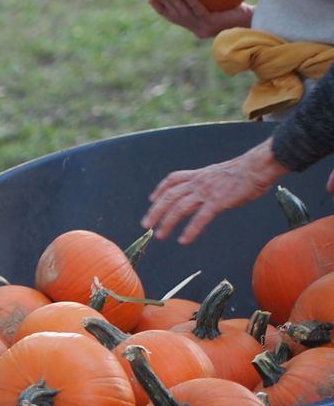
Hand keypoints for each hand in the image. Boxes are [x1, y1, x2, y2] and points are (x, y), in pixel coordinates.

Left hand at [142, 139, 289, 242]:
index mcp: (200, 174)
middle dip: (155, 211)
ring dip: (167, 223)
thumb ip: (211, 182)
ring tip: (160, 235)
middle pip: (169, 196)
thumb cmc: (246, 171)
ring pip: (179, 208)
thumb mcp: (221, 173)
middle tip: (146, 224)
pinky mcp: (218, 201)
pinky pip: (200, 218)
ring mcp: (207, 192)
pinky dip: (190, 230)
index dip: (160, 189)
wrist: (259, 165)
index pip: (173, 179)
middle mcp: (199, 182)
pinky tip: (184, 240)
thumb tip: (210, 192)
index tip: (152, 199)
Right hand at [148, 0, 249, 38]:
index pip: (173, 17)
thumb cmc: (239, 9)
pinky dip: (193, 3)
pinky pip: (200, 11)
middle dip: (162, 4)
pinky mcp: (213, 23)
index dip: (161, 9)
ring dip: (173, 3)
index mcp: (196, 25)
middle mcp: (198, 28)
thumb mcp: (220, 1)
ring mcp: (204, 27)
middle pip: (175, 16)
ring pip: (184, 14)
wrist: (254, 20)